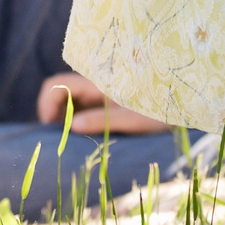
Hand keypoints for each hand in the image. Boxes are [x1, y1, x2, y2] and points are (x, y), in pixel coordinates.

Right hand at [36, 70, 170, 135]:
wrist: (177, 111)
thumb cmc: (157, 113)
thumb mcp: (130, 119)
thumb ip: (101, 120)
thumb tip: (72, 126)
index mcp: (96, 83)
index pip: (58, 84)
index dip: (47, 103)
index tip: (51, 127)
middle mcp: (93, 86)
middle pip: (58, 92)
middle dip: (52, 114)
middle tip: (58, 139)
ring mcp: (96, 95)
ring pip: (66, 102)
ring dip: (62, 119)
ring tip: (69, 141)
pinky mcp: (102, 105)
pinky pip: (78, 109)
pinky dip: (73, 122)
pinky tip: (80, 137)